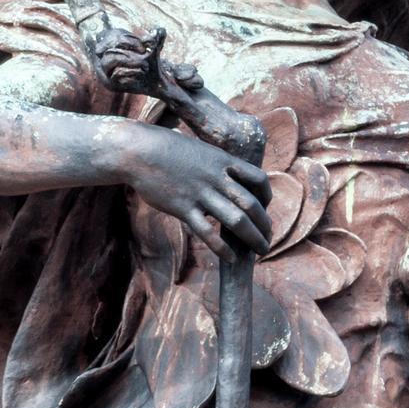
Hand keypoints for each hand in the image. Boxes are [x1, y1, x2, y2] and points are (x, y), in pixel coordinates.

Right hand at [118, 125, 270, 254]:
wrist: (139, 152)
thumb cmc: (166, 149)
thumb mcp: (199, 150)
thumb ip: (215, 164)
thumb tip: (225, 175)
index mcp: (223, 161)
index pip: (258, 178)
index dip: (267, 195)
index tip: (266, 207)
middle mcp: (216, 178)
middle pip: (251, 204)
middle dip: (264, 225)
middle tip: (268, 238)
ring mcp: (200, 194)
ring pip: (235, 220)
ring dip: (253, 238)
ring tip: (261, 251)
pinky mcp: (183, 208)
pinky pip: (207, 233)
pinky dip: (222, 248)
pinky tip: (231, 259)